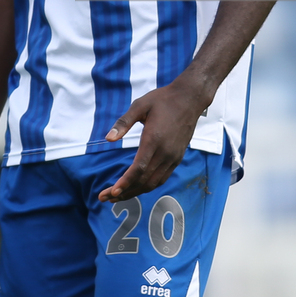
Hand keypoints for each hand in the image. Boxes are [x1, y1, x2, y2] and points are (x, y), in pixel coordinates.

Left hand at [98, 78, 206, 202]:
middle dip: (124, 192)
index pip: (139, 169)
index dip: (125, 182)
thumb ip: (123, 122)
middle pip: (144, 181)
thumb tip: (108, 139)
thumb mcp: (140, 105)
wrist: (189, 99)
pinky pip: (162, 178)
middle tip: (106, 197)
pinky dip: (148, 186)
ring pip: (153, 183)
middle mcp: (165, 152)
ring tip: (118, 196)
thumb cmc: (162, 100)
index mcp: (154, 139)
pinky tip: (136, 187)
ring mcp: (173, 157)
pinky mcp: (177, 158)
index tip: (112, 191)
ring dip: (135, 192)